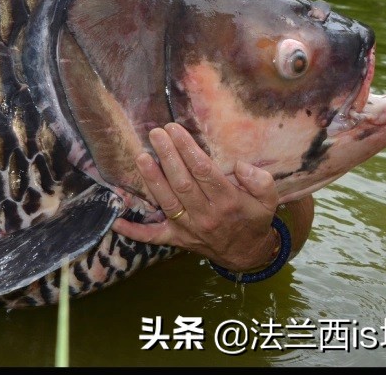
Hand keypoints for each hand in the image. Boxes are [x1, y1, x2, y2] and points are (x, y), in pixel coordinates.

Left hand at [112, 122, 281, 271]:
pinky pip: (152, 237)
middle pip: (183, 183)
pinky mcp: (176, 240)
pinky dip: (133, 231)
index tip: (175, 129)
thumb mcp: (269, 201)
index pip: (204, 171)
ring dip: (151, 179)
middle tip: (156, 133)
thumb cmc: (253, 220)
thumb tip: (239, 166)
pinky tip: (116, 220)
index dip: (187, 149)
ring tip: (141, 156)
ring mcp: (189, 229)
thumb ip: (260, 182)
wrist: (247, 255)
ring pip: (167, 202)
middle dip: (167, 156)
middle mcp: (206, 216)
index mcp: (228, 202)